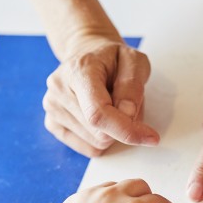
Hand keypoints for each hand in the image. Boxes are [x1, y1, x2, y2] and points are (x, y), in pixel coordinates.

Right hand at [43, 35, 160, 156]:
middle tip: (126, 104)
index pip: (98, 113)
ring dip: (113, 132)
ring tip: (111, 106)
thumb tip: (127, 114)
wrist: (87, 54)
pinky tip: (100, 118)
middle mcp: (59, 89)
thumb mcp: (134, 60)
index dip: (126, 130)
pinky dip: (102, 139)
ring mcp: (52, 107)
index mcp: (78, 71)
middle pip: (100, 133)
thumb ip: (133, 85)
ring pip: (96, 143)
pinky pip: (88, 148)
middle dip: (123, 126)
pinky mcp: (52, 123)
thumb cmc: (112, 58)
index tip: (151, 137)